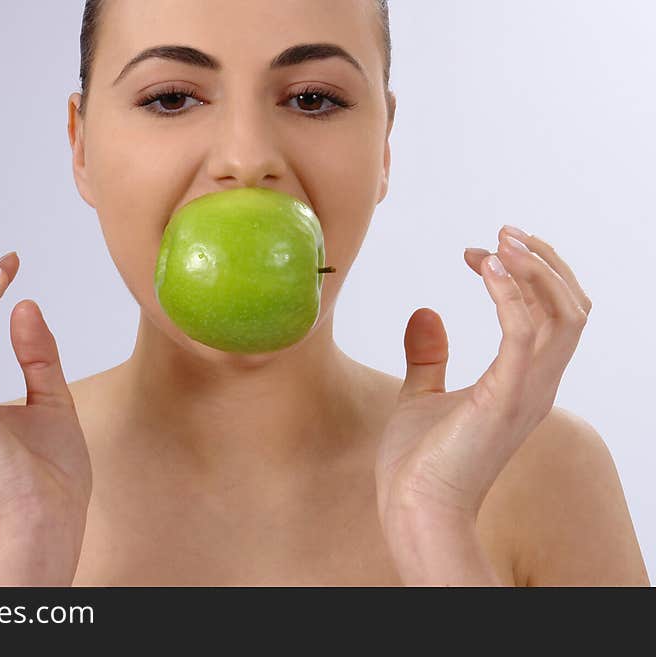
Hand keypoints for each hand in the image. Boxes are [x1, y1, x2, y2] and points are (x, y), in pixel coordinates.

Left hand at [374, 225, 591, 529]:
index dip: (527, 276)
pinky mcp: (504, 399)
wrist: (413, 510)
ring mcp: (526, 393)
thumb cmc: (418, 463)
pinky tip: (485, 267)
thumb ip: (428, 356)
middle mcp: (537, 385)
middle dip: (543, 263)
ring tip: (500, 239)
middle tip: (503, 232)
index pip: (553, 317)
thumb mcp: (420, 396)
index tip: (479, 253)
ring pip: (562, 316)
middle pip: (571, 309)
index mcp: (523, 383)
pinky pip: (524, 335)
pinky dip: (511, 296)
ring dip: (535, 270)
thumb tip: (425, 312)